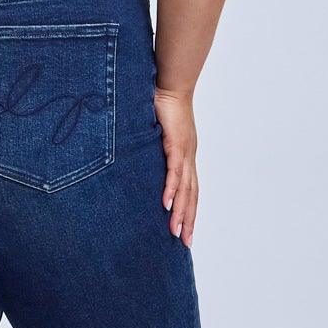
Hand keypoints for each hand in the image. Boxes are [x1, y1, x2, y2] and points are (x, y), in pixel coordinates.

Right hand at [153, 87, 197, 244]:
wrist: (170, 84)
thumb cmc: (161, 106)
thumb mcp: (155, 134)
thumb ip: (150, 149)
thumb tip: (136, 159)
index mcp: (185, 157)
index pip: (190, 190)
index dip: (189, 210)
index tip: (185, 230)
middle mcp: (188, 158)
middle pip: (191, 196)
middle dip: (189, 220)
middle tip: (185, 243)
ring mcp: (184, 152)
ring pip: (185, 189)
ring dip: (181, 212)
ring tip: (176, 233)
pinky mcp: (175, 144)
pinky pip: (173, 171)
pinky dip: (171, 189)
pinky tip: (167, 204)